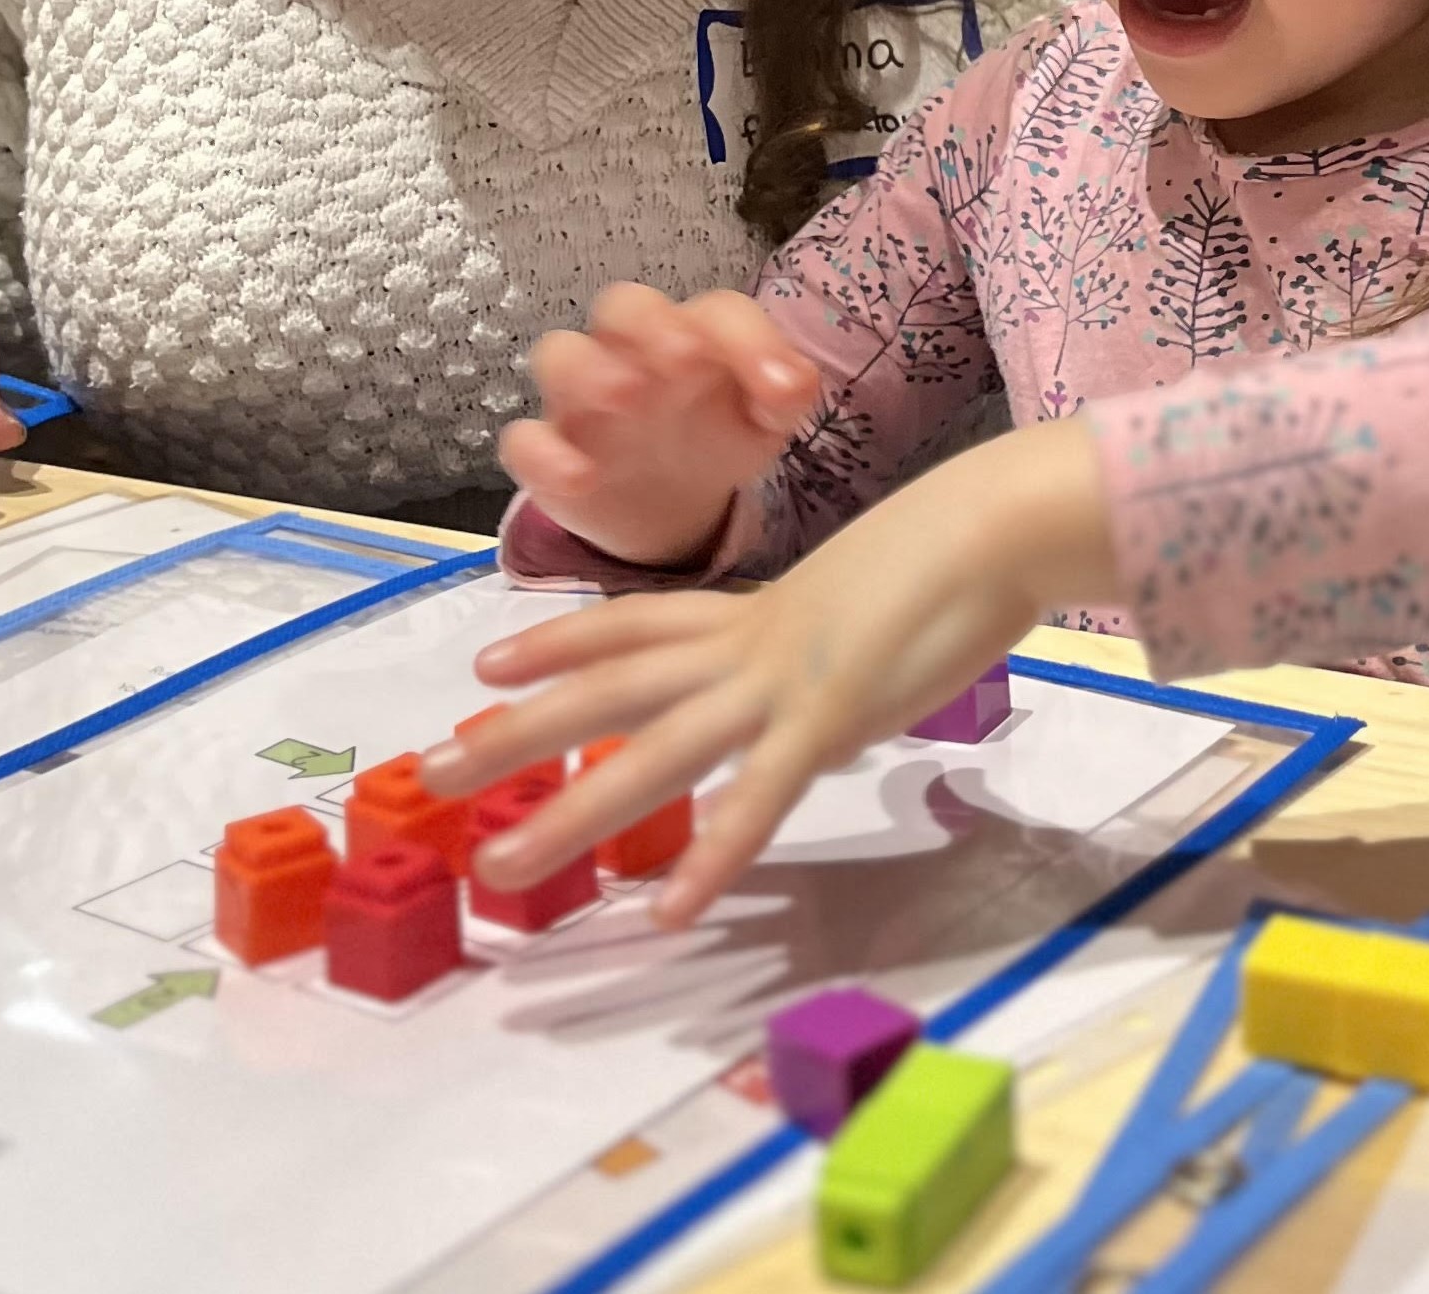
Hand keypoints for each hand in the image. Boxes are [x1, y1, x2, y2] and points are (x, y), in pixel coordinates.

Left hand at [424, 416, 1119, 924]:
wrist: (997, 518)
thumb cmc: (955, 548)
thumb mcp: (865, 591)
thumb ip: (831, 628)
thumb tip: (832, 653)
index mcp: (758, 609)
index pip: (635, 621)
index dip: (558, 643)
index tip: (487, 664)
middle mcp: (747, 643)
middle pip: (611, 688)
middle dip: (517, 733)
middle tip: (431, 772)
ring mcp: (781, 682)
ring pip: (652, 753)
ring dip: (571, 815)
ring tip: (500, 869)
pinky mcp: (830, 718)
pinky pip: (759, 799)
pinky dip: (711, 855)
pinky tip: (667, 910)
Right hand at [499, 282, 821, 568]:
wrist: (672, 503)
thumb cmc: (719, 436)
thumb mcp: (764, 419)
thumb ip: (785, 393)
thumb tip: (790, 383)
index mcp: (693, 334)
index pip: (714, 310)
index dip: (745, 338)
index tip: (777, 391)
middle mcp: (631, 352)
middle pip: (623, 305)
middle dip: (649, 326)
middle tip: (682, 364)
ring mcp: (583, 400)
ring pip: (560, 353)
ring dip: (587, 370)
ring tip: (625, 400)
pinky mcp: (549, 453)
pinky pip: (526, 440)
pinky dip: (543, 453)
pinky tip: (580, 478)